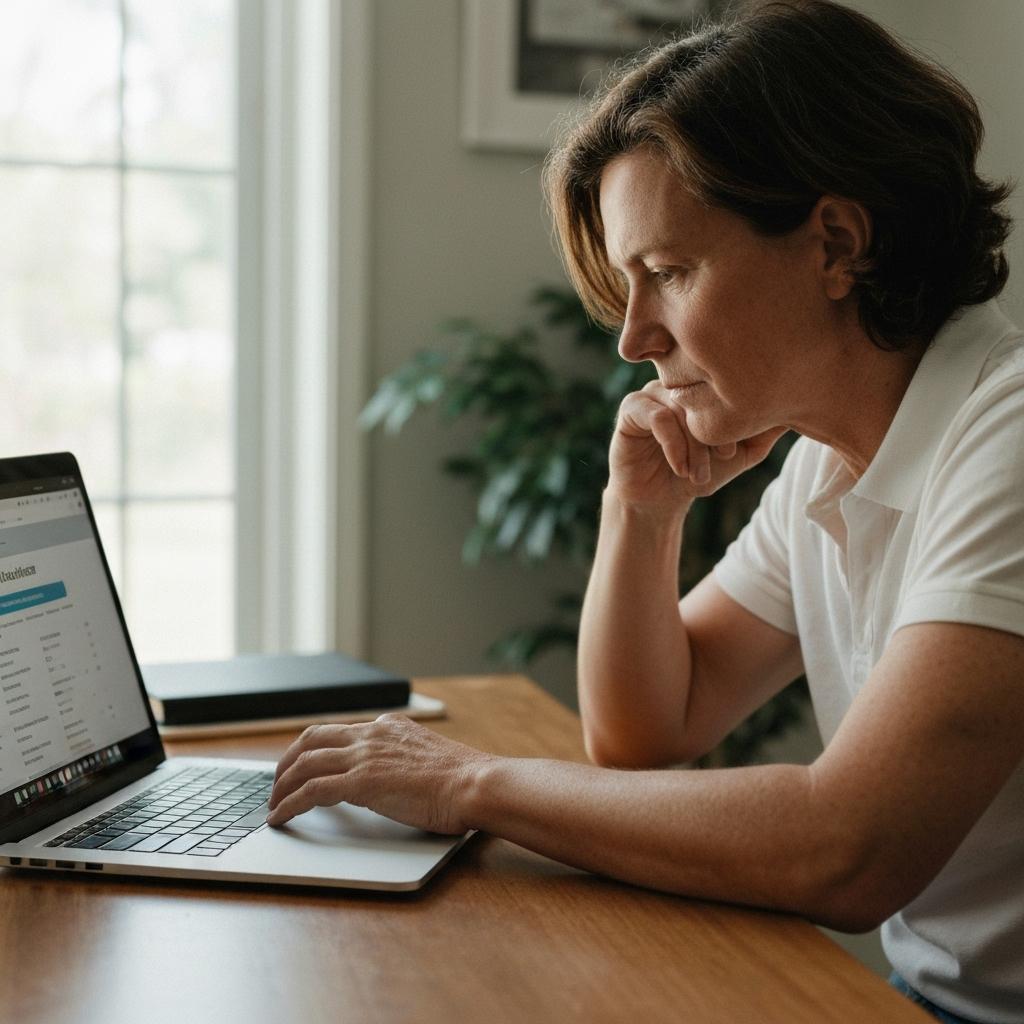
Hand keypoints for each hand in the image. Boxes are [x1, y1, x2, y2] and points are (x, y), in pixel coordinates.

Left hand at [266, 714, 494, 833]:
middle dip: (288, 761)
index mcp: (389, 726)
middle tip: (277, 782)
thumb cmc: (463, 779)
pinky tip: (280, 818)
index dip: (315, 749)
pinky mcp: (362, 782)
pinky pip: (311, 791)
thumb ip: (404, 759)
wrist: (474, 783)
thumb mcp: (427, 756)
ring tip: (272, 804)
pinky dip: (289, 804)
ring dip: (282, 785)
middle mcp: (372, 734)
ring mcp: (365, 756)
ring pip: (305, 763)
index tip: (304, 765)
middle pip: (312, 738)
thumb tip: (393, 779)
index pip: (339, 731)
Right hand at [610, 381, 787, 510]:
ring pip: (683, 405)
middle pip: (705, 391)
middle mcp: (679, 381)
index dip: (738, 414)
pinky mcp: (631, 409)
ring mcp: (653, 391)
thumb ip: (767, 430)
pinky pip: (657, 416)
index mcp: (705, 384)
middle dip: (717, 431)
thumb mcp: (743, 452)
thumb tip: (802, 408)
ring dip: (695, 445)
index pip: (728, 383)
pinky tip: (680, 468)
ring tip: (699, 473)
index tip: (736, 450)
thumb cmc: (701, 471)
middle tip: (724, 458)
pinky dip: (674, 445)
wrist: (661, 500)